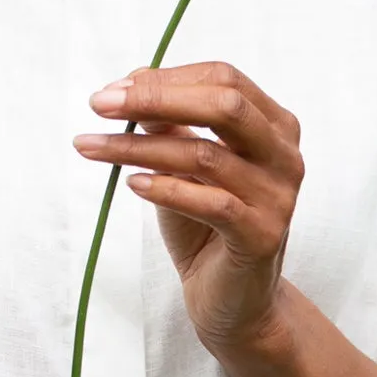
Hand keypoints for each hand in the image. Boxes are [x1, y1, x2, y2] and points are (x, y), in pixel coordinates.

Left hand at [75, 61, 303, 350]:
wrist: (232, 298)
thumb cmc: (205, 222)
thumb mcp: (183, 164)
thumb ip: (167, 124)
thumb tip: (129, 85)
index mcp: (274, 125)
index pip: (224, 80)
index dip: (167, 78)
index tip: (113, 88)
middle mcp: (284, 155)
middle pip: (225, 106)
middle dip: (156, 99)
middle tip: (100, 104)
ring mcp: (279, 196)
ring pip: (204, 155)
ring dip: (139, 147)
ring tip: (92, 146)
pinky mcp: (263, 236)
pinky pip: (212, 204)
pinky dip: (166, 189)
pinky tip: (132, 184)